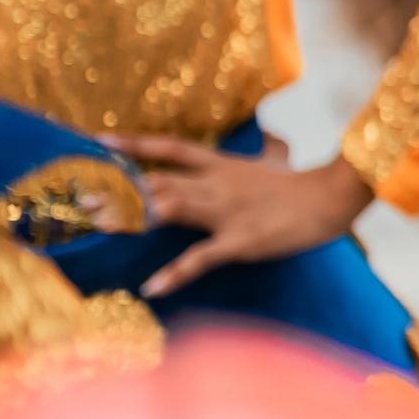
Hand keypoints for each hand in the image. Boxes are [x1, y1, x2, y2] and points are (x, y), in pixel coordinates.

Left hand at [116, 137, 370, 296]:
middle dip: (120, 189)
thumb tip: (272, 132)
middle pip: (159, 181)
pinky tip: (152, 286)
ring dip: (134, 216)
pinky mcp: (239, 241)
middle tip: (84, 198)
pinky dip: (175, 273)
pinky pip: (200, 258)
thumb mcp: (283, 160)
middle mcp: (216, 185)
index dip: (134, 144)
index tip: (99, 140)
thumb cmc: (307, 182)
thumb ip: (270, 148)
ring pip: (171, 208)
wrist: (333, 198)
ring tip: (100, 225)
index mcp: (222, 166)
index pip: (171, 148)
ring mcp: (226, 212)